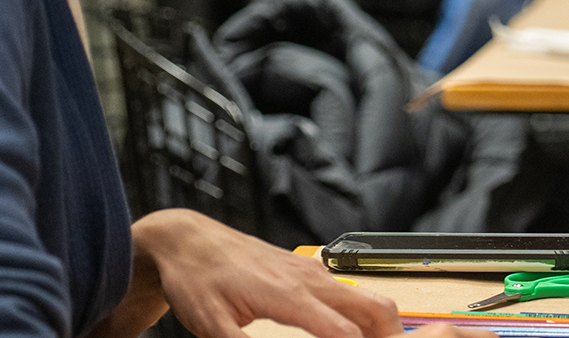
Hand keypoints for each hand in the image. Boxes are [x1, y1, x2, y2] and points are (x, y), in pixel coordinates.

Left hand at [104, 209, 404, 337]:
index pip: (345, 333)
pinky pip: (349, 295)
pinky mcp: (307, 272)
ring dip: (380, 328)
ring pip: (368, 300)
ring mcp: (312, 273)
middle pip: (377, 309)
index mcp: (289, 295)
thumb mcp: (211, 324)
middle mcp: (309, 280)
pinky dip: (363, 317)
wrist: (188, 240)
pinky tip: (350, 335)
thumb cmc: (197, 277)